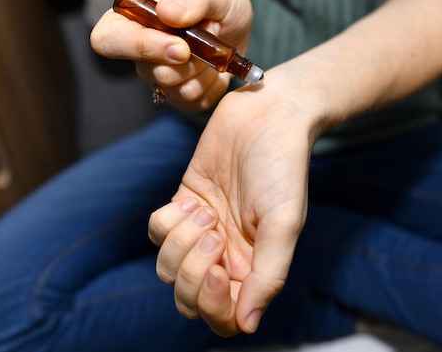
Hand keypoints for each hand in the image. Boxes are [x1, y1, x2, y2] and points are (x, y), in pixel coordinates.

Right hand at [90, 0, 254, 110]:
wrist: (237, 30)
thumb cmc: (218, 7)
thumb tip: (167, 13)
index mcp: (131, 19)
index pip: (108, 40)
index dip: (141, 47)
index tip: (181, 46)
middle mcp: (138, 53)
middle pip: (153, 72)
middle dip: (192, 58)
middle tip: (212, 31)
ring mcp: (157, 78)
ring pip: (178, 89)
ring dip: (206, 68)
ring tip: (213, 47)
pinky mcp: (179, 98)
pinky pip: (195, 101)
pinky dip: (214, 84)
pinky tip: (216, 67)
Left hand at [148, 73, 318, 335]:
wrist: (268, 116)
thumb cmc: (283, 167)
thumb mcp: (283, 223)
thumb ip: (268, 276)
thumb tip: (248, 325)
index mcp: (253, 267)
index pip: (224, 317)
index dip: (212, 307)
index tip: (217, 272)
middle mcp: (226, 255)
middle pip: (188, 298)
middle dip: (191, 272)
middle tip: (213, 232)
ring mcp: (202, 231)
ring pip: (167, 268)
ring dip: (180, 243)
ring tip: (205, 213)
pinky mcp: (183, 204)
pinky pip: (158, 231)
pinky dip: (168, 220)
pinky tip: (192, 200)